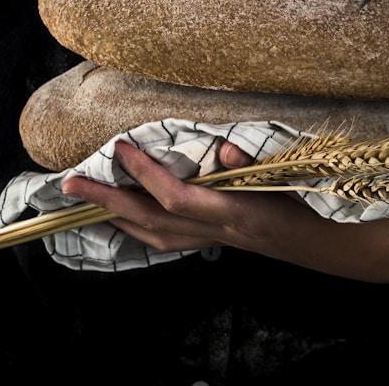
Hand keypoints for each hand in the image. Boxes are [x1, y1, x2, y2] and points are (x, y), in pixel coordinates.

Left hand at [62, 140, 312, 256]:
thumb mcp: (283, 175)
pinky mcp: (210, 242)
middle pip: (149, 221)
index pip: (174, 196)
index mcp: (231, 212)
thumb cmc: (302, 201)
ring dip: (114, 218)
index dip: (144, 173)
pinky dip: (136, 229)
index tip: (120, 147)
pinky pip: (162, 241)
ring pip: (151, 236)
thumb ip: (251, 161)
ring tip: (85, 202)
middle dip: (106, 202)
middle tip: (70, 184)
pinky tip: (123, 218)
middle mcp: (214, 231)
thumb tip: (221, 147)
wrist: (318, 241)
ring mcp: (210, 240)